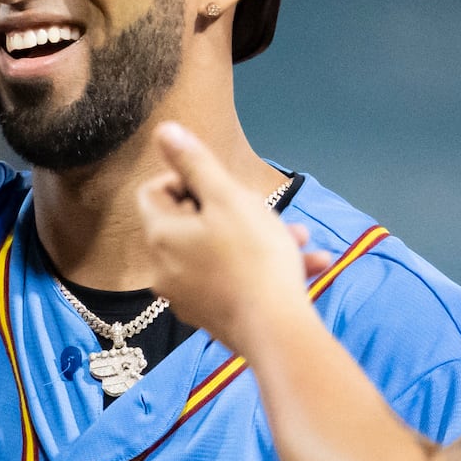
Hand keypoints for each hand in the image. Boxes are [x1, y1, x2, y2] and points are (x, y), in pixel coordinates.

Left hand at [137, 122, 328, 349]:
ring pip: (218, 253)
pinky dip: (260, 270)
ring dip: (258, 240)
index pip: (155, 191)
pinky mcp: (212, 317)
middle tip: (270, 212)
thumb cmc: (254, 256)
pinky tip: (305, 266)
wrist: (276, 330)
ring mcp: (186, 297)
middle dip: (234, 211)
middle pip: (190, 224)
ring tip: (299, 240)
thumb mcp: (228, 198)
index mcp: (162, 234)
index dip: (187, 180)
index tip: (222, 187)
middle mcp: (164, 267)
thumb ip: (195, 162)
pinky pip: (232, 282)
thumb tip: (163, 131)